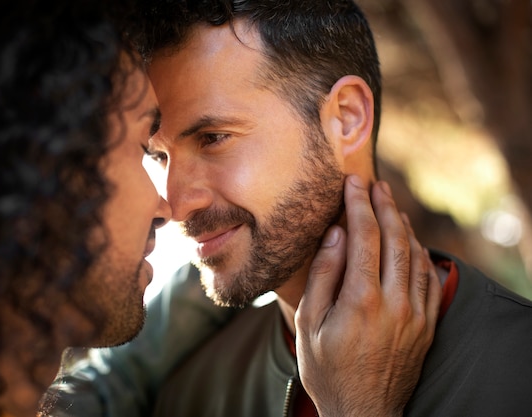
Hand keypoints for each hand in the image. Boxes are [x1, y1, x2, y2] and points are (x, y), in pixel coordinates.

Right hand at [294, 175, 440, 416]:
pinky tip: (411, 242)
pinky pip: (429, 278)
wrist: (362, 412)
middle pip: (395, 238)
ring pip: (416, 255)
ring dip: (404, 225)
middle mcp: (394, 302)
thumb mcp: (308, 324)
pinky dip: (421, 252)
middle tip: (375, 185)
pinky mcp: (426, 325)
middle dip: (384, 206)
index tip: (353, 183)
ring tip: (391, 205)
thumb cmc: (327, 369)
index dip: (358, 205)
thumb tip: (336, 235)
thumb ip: (323, 275)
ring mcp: (415, 314)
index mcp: (360, 300)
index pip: (364, 236)